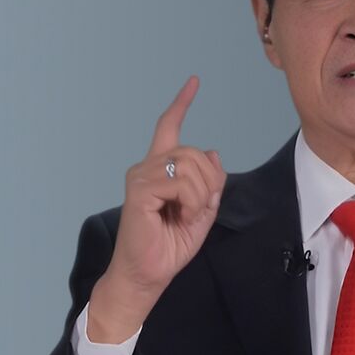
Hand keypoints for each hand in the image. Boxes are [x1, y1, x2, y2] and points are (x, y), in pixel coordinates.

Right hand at [87, 75, 226, 342]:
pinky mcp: (140, 190)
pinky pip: (180, 182)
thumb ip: (210, 182)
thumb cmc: (170, 244)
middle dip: (210, 181)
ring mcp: (141, 176)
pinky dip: (192, 201)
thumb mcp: (202, 210)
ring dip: (201, 194)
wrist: (149, 274)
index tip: (194, 81)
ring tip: (187, 215)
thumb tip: (214, 151)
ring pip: (190, 165)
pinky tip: (181, 216)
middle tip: (199, 209)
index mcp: (160, 169)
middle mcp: (147, 167)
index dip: (182, 104)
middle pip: (194, 152)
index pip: (169, 127)